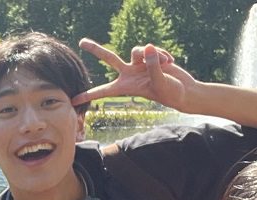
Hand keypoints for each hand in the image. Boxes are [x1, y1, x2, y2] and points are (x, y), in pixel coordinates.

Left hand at [71, 40, 196, 111]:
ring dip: (152, 55)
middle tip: (81, 41)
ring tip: (166, 64)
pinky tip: (170, 61)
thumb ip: (153, 66)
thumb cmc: (171, 93)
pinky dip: (161, 54)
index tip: (73, 100)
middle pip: (108, 58)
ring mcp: (138, 64)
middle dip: (95, 49)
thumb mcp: (161, 83)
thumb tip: (148, 48)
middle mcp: (129, 74)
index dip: (88, 95)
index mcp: (126, 87)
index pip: (103, 91)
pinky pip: (151, 48)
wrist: (184, 90)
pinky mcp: (149, 57)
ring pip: (136, 49)